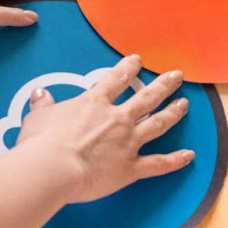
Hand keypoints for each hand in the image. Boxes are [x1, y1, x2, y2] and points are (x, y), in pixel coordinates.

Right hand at [17, 53, 192, 202]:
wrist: (52, 168)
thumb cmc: (41, 143)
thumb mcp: (38, 118)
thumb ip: (44, 106)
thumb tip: (40, 95)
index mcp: (94, 103)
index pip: (116, 79)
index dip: (128, 68)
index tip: (137, 60)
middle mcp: (117, 118)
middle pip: (147, 97)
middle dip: (164, 84)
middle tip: (177, 76)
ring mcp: (127, 142)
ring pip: (158, 123)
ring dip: (173, 112)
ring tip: (185, 104)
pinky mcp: (130, 167)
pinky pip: (158, 163)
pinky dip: (176, 160)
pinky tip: (190, 155)